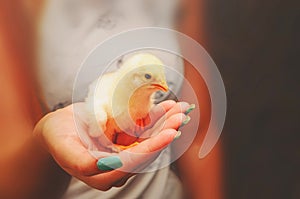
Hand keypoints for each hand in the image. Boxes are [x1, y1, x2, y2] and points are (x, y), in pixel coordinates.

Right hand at [33, 100, 190, 189]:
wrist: (58, 128)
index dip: (152, 148)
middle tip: (181, 115)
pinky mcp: (126, 139)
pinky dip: (156, 116)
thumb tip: (107, 166)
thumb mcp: (64, 149)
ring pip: (150, 138)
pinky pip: (144, 128)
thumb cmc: (57, 138)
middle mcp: (119, 165)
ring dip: (166, 122)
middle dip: (165, 132)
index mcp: (105, 174)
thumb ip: (82, 162)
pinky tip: (168, 106)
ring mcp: (124, 151)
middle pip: (147, 150)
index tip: (169, 133)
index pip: (133, 163)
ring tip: (180, 107)